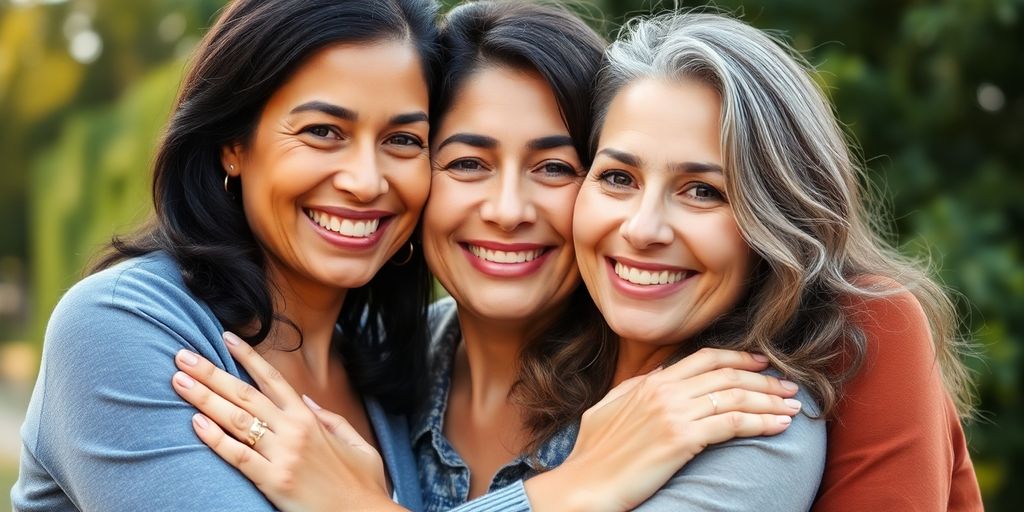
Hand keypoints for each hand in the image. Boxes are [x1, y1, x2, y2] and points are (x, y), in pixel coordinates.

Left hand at [170, 332, 403, 511]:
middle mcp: (294, 430)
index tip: (225, 337)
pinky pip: (238, 455)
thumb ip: (329, 418)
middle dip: (211, 372)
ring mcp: (283, 455)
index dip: (247, 356)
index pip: (272, 379)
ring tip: (179, 381)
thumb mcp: (355, 441)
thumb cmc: (361, 482)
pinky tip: (195, 422)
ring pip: (236, 419)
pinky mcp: (273, 481)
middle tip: (183, 355)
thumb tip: (304, 399)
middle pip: (245, 394)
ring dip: (204, 398)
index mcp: (310, 418)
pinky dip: (215, 438)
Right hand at [524, 348, 801, 511]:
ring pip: (735, 397)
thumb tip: (660, 376)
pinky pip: (733, 424)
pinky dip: (761, 422)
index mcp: (650, 383)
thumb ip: (636, 389)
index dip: (738, 358)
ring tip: (794, 407)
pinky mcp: (682, 439)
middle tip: (790, 388)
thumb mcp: (609, 409)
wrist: (584, 485)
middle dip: (764, 380)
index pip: (704, 359)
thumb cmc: (593, 455)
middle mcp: (664, 391)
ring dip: (770, 401)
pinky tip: (780, 426)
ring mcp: (673, 413)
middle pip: (727, 376)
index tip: (762, 363)